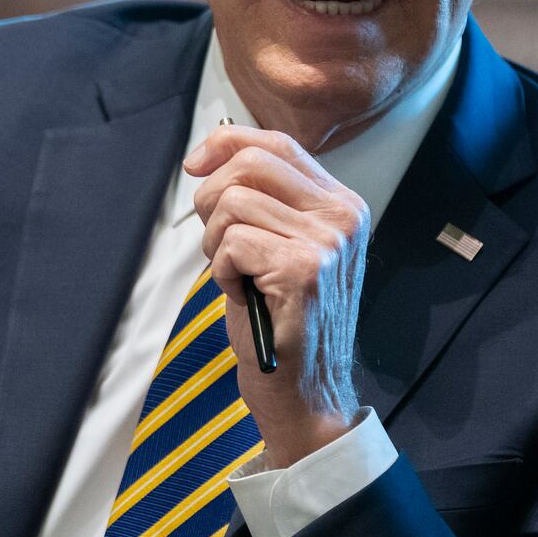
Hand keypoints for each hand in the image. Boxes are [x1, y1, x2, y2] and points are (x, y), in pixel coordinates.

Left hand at [185, 124, 370, 466]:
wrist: (308, 393)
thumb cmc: (283, 321)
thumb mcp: (284, 246)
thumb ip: (266, 200)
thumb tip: (211, 156)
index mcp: (342, 203)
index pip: (278, 144)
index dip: (227, 143)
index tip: (194, 165)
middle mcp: (343, 215)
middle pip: (250, 164)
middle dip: (212, 197)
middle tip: (217, 240)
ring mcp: (327, 241)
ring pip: (232, 204)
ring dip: (217, 245)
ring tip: (239, 277)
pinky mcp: (303, 270)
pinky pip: (231, 243)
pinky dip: (222, 273)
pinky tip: (244, 296)